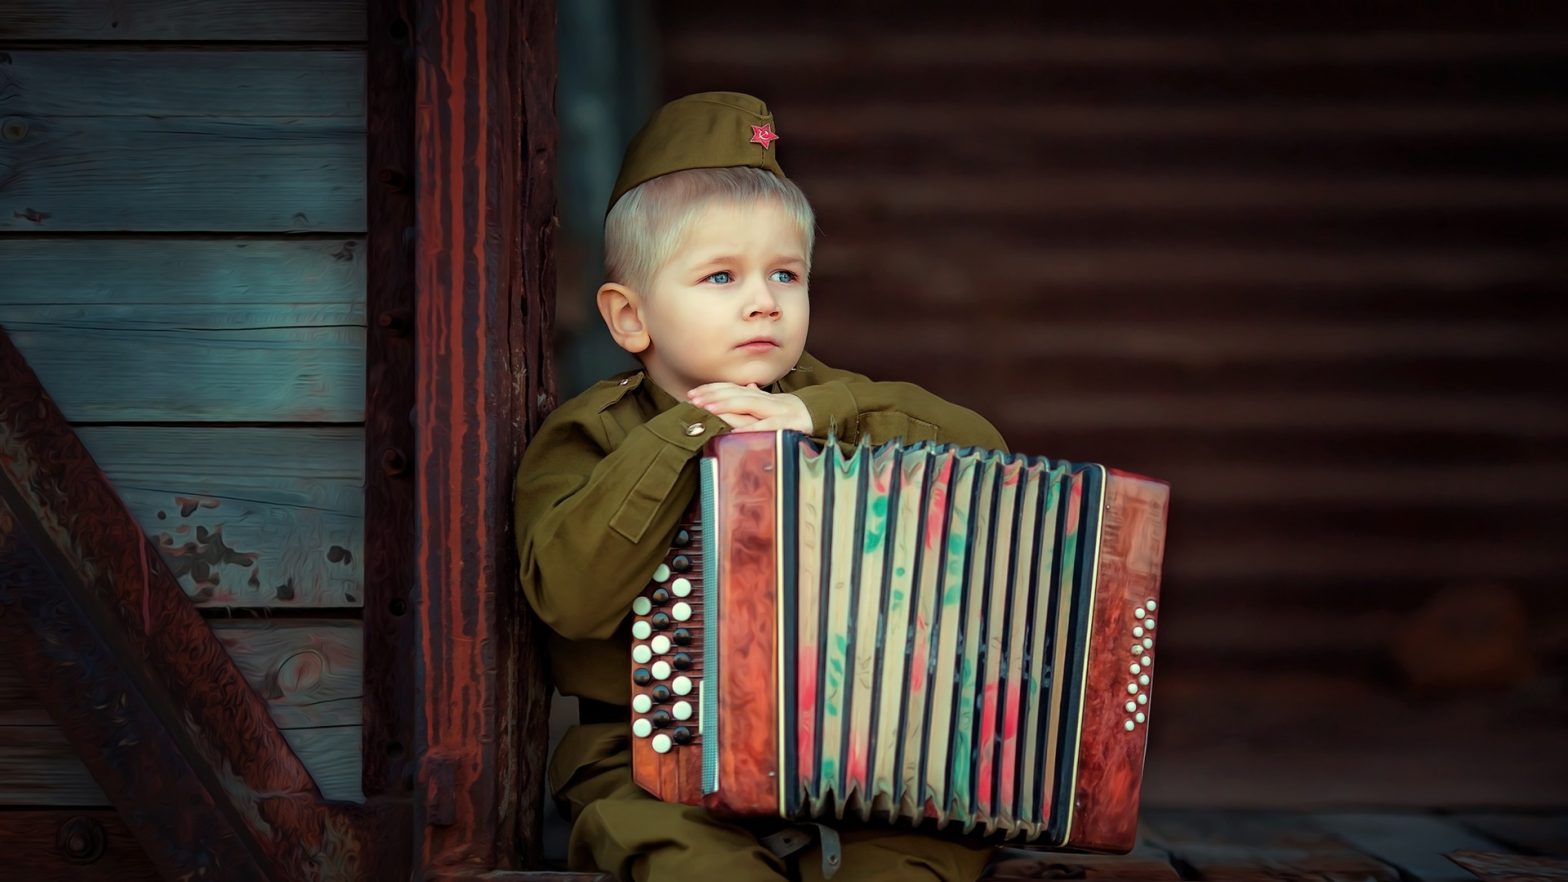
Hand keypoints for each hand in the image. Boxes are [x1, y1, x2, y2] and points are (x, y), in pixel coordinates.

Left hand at [688, 383, 812, 432]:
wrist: (824, 418)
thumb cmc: (794, 416)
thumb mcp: (774, 406)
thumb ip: (758, 398)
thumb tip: (746, 385)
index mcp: (762, 398)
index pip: (733, 390)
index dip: (713, 390)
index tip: (693, 394)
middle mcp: (768, 401)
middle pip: (737, 394)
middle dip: (714, 396)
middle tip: (693, 399)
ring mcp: (779, 411)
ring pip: (750, 405)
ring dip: (728, 406)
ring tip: (708, 408)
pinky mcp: (789, 424)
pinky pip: (768, 427)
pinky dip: (752, 428)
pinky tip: (736, 431)